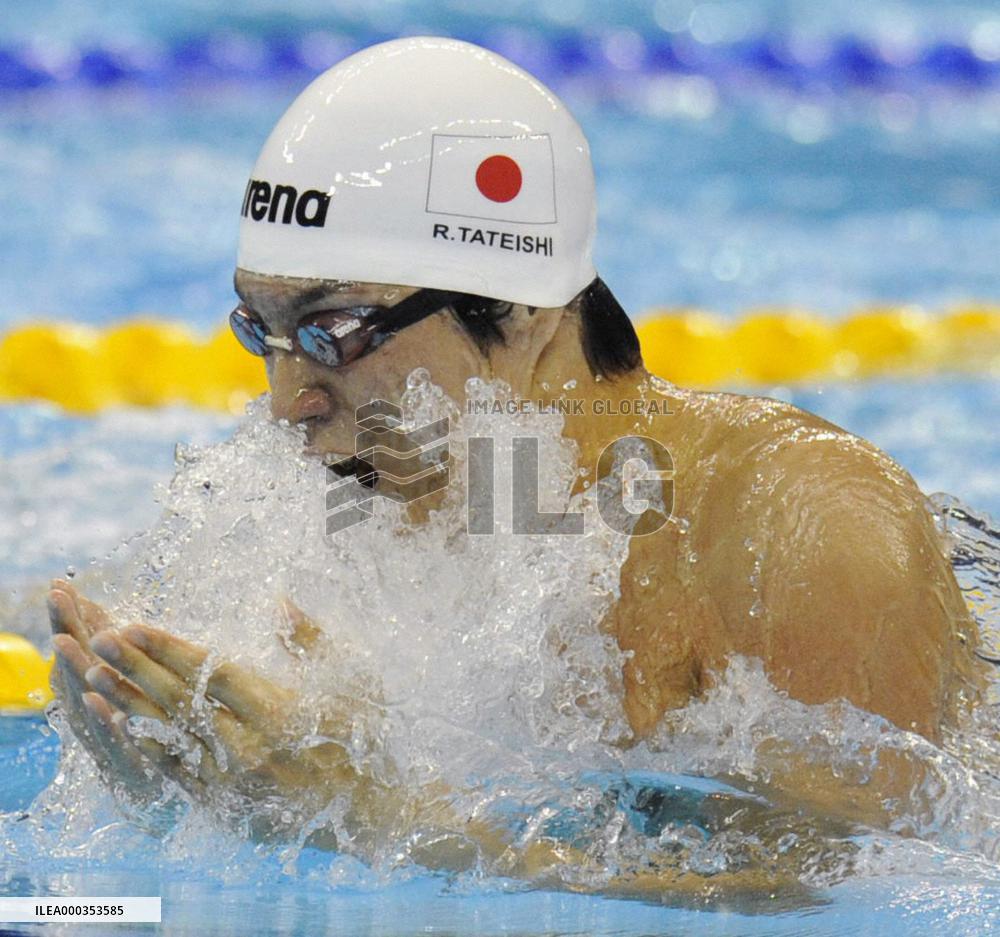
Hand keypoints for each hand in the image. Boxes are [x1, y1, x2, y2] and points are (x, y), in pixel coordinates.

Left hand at [47, 582, 381, 845]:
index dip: (169, 648)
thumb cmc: (364, 735)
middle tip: (100, 640)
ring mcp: (233, 780)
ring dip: (127, 707)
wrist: (369, 809)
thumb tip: (279, 599)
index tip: (134, 625)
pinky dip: (143, 747)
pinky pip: (173, 773)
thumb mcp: (352, 678)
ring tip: (92, 678)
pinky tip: (117, 725)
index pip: (211, 672)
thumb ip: (310, 639)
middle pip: (181, 701)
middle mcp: (250, 747)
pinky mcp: (224, 805)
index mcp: (281, 711)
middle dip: (136, 668)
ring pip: (168, 739)